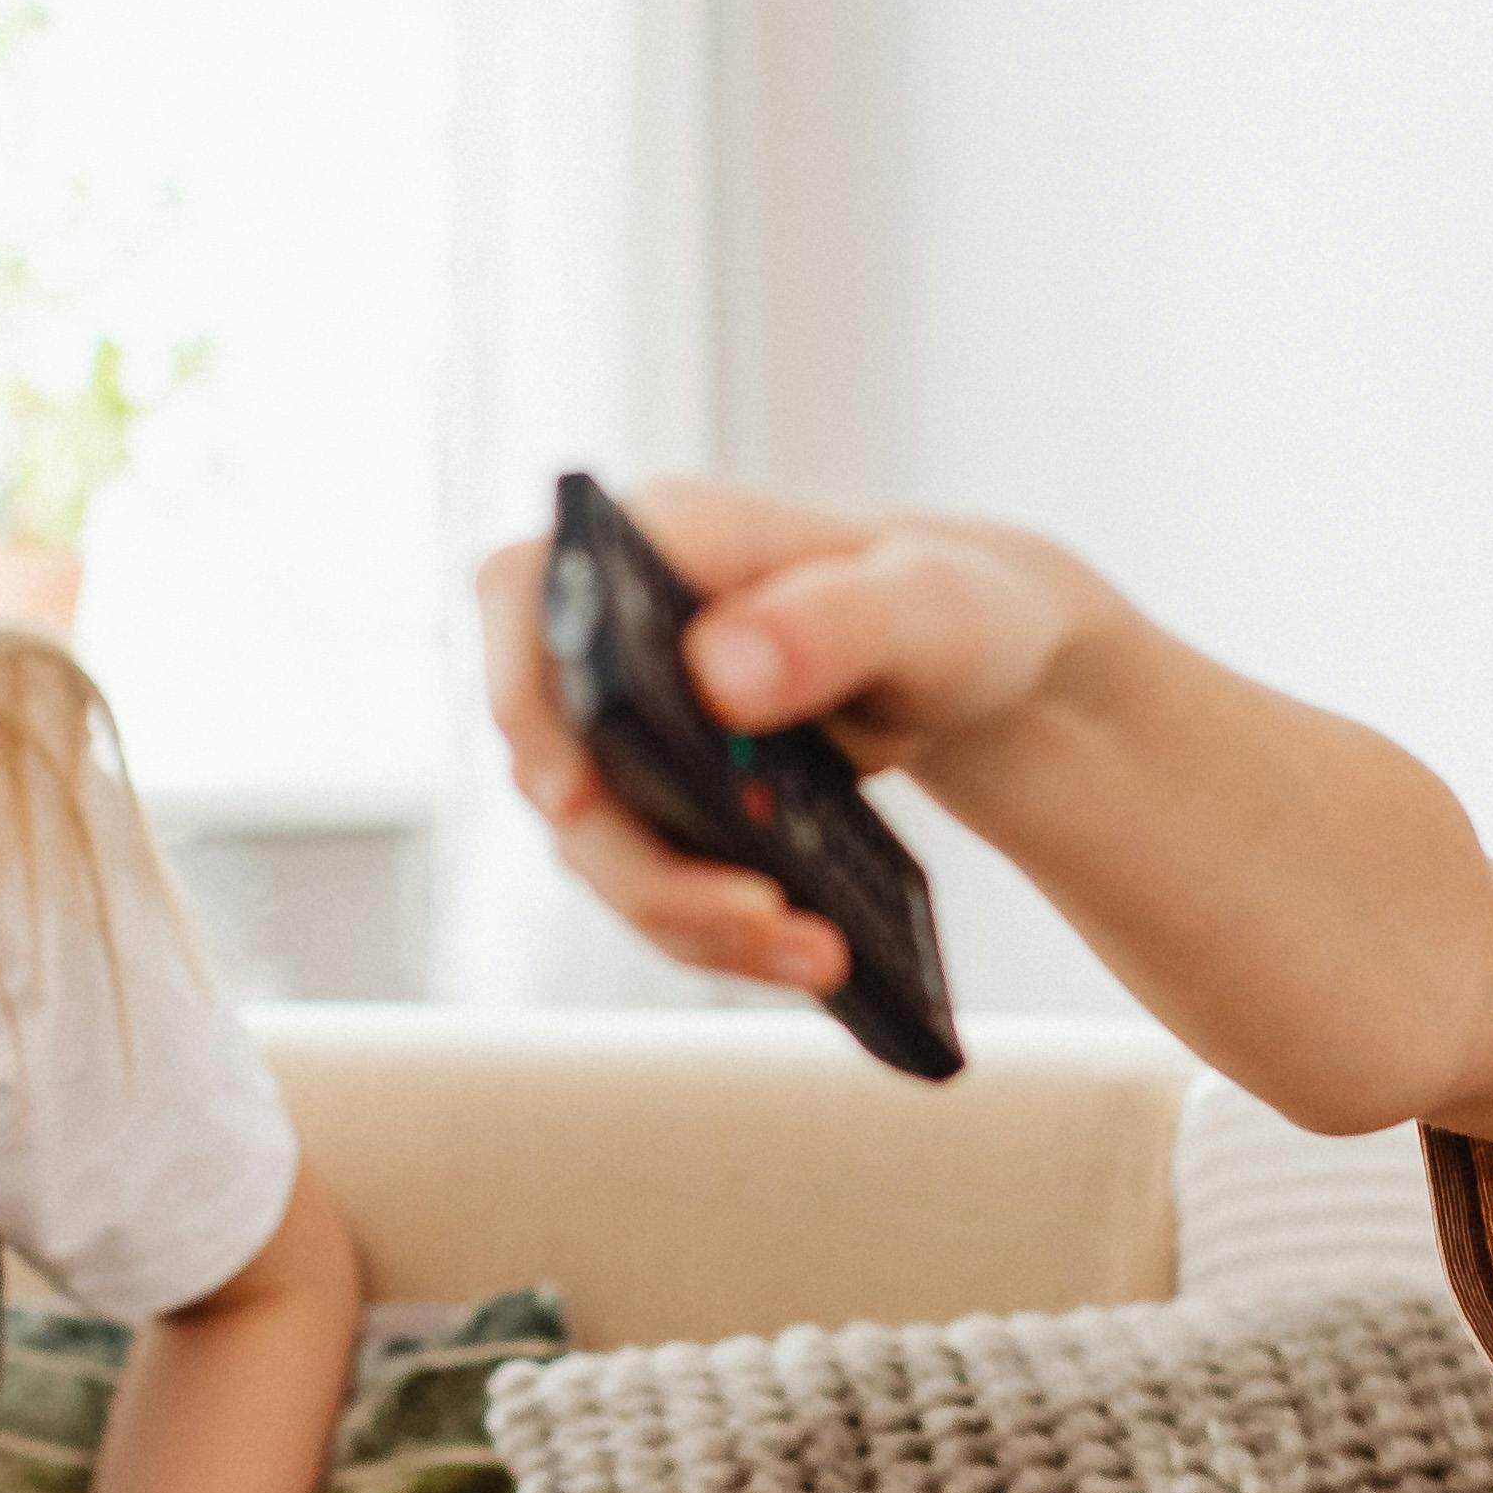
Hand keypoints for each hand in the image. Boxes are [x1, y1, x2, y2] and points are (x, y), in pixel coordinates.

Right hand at [472, 478, 1096, 998]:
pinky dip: (722, 934)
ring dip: (690, 917)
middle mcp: (618, 630)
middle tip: (757, 912)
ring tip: (816, 953)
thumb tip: (718, 672)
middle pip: (557, 758)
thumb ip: (830, 622)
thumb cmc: (949, 606)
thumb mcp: (926, 604)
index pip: (527, 592)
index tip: (576, 793)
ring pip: (599, 846)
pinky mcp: (656, 800)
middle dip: (643, 865)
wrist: (973, 671)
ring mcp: (627, 723)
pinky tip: (808, 953)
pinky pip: (654, 886)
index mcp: (664, 539)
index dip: (519, 693)